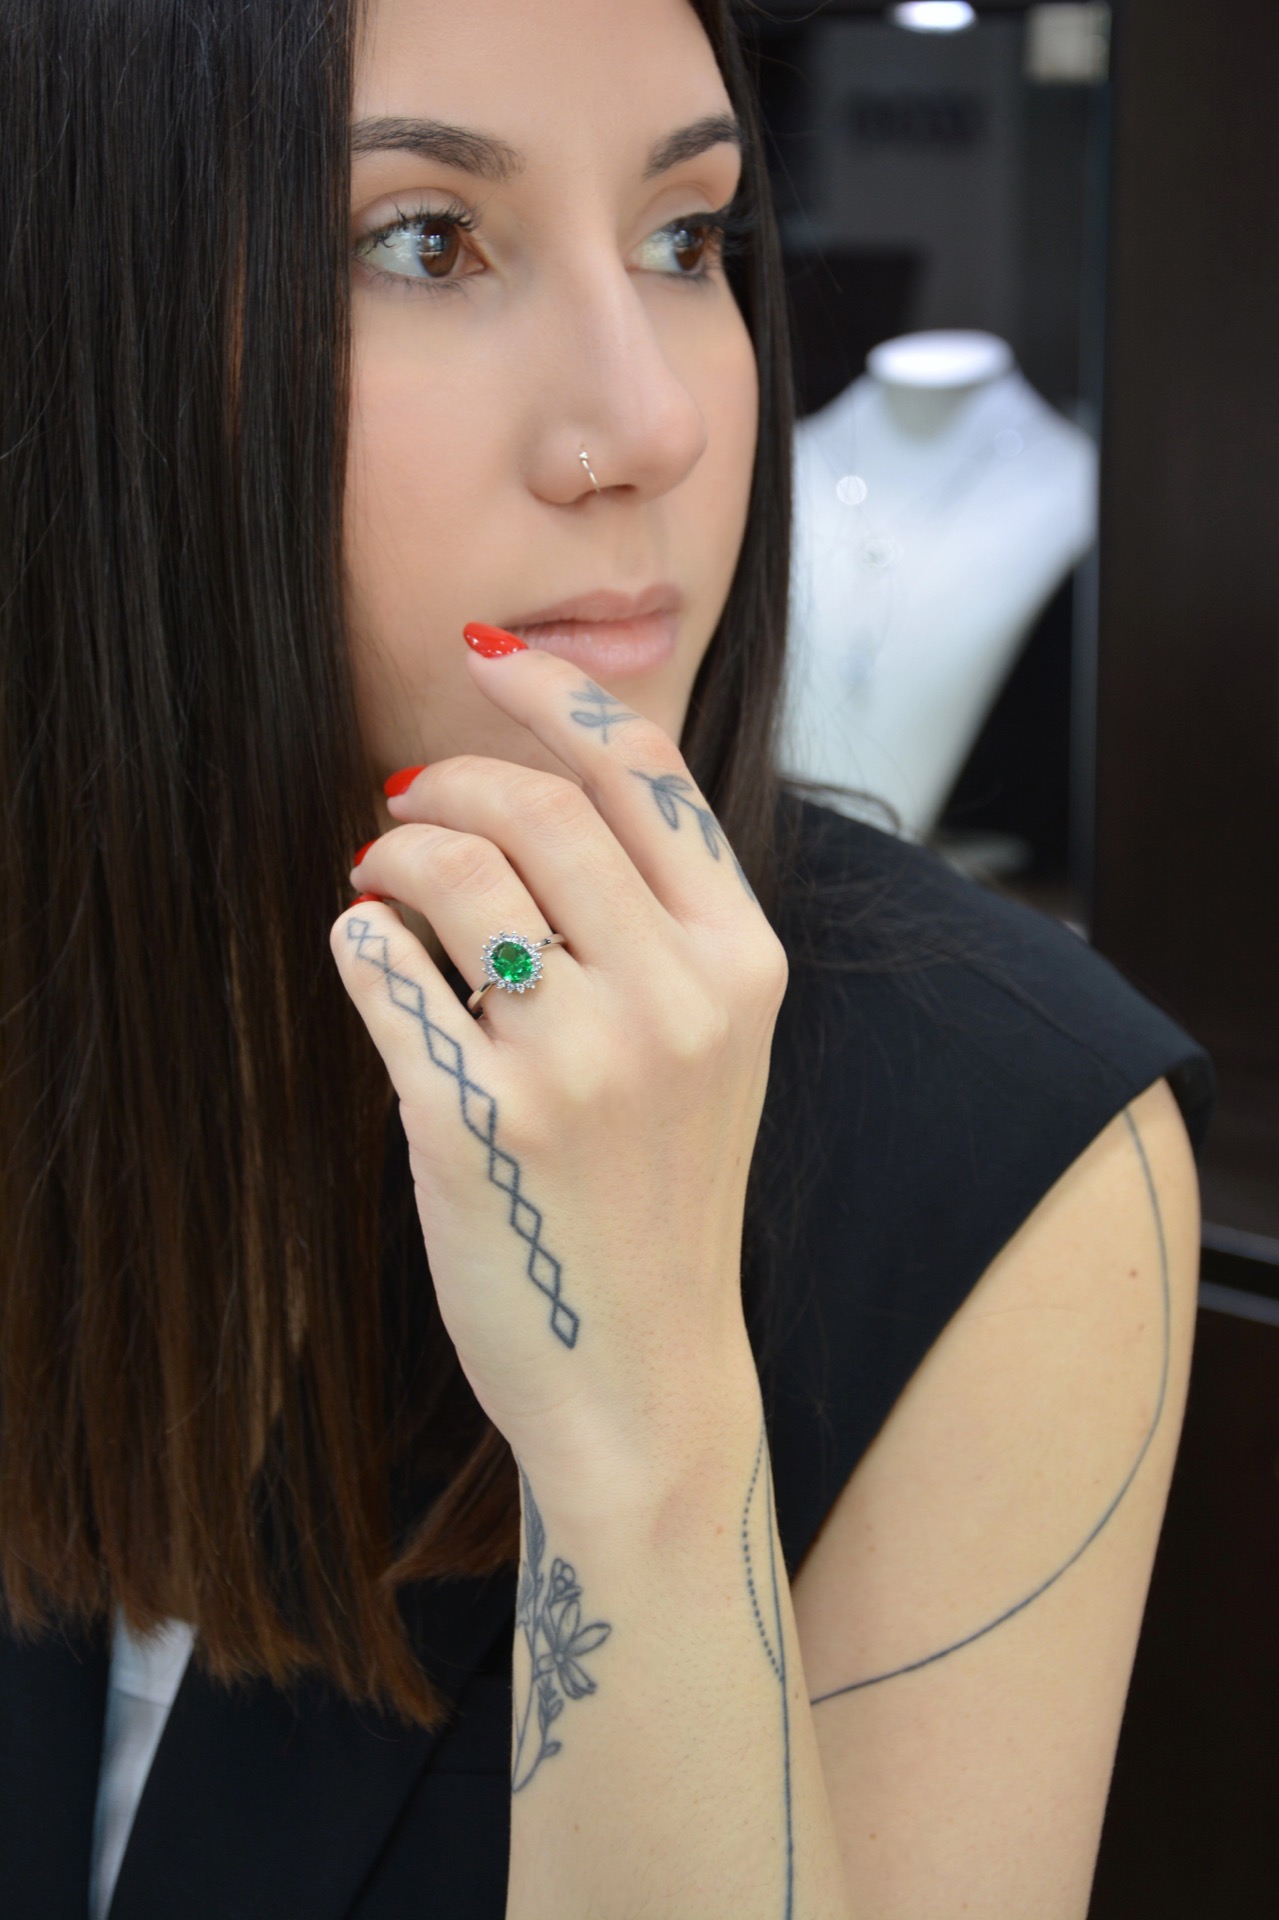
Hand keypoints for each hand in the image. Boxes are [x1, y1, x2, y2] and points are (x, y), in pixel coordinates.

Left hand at [330, 637, 786, 1504]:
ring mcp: (579, 1062)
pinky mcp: (478, 1120)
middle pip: (537, 806)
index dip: (556, 696)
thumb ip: (660, 923)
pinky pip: (381, 962)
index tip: (486, 658)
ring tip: (379, 882)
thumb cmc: (661, 1197)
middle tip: (403, 802)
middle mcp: (676, 1000)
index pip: (649, 773)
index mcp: (743, 966)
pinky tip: (368, 952)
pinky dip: (357, 936)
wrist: (643, 1374)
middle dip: (446, 779)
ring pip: (449, 867)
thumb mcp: (714, 1049)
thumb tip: (531, 786)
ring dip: (391, 852)